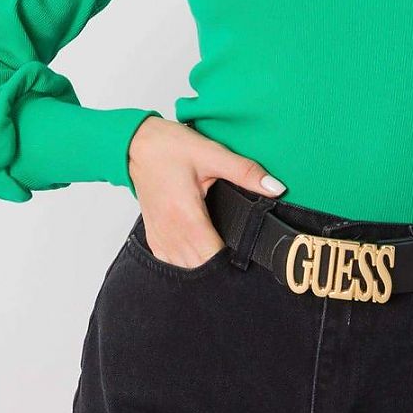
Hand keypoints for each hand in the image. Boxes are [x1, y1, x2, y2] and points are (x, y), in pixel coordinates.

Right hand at [126, 116, 286, 267]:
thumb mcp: (212, 154)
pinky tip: (200, 249)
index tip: (248, 253)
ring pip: (184, 268)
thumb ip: (245, 172)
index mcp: (185, 215)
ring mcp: (159, 235)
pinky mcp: (154, 235)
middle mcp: (170, 231)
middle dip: (221, 265)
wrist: (137, 144)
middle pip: (199, 267)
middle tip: (241, 253)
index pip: (212, 256)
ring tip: (223, 252)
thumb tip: (276, 188)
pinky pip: (171, 261)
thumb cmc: (169, 147)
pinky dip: (186, 261)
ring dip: (203, 265)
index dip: (232, 261)